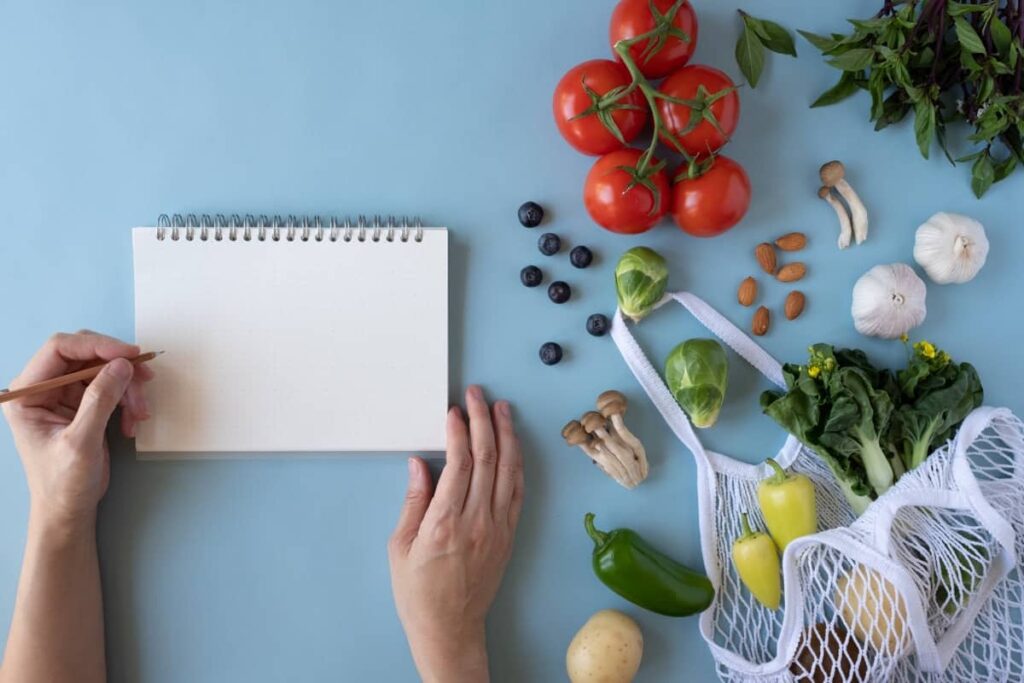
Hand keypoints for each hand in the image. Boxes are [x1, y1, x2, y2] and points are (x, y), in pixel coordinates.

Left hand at [2, 331, 152, 527]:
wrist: (69, 509)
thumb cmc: (63, 483)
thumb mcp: (81, 441)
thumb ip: (100, 400)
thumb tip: (122, 365)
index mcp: (27, 394)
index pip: (59, 349)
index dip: (96, 345)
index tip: (129, 355)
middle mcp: (42, 388)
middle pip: (84, 355)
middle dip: (117, 367)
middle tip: (144, 378)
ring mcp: (63, 395)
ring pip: (103, 370)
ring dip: (127, 388)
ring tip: (139, 413)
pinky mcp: (82, 404)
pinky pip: (111, 387)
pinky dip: (127, 400)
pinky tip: (131, 422)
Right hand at [388, 386, 523, 682]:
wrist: (449, 628)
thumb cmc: (418, 592)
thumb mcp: (400, 546)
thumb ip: (414, 501)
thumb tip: (419, 464)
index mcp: (444, 523)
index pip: (458, 463)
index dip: (458, 431)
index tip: (454, 410)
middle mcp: (476, 521)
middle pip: (486, 458)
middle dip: (483, 420)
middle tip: (478, 395)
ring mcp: (497, 527)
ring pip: (508, 470)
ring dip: (506, 435)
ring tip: (502, 409)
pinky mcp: (508, 535)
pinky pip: (517, 491)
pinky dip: (516, 463)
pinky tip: (514, 445)